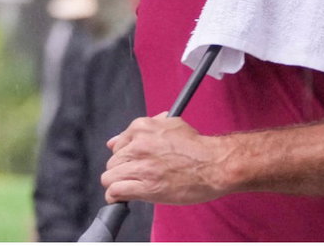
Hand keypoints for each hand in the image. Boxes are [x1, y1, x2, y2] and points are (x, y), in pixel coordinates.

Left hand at [101, 113, 231, 205]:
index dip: (125, 156)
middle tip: (136, 176)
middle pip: (112, 161)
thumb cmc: (197, 147)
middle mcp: (139, 145)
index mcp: (143, 127)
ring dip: (117, 183)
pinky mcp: (145, 187)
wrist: (214, 164)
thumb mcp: (171, 125)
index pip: (118, 144)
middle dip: (122, 170)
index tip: (133, 163)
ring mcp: (141, 166)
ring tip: (130, 187)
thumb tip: (115, 140)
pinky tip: (123, 197)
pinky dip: (116, 197)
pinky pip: (115, 191)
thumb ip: (143, 130)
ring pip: (109, 177)